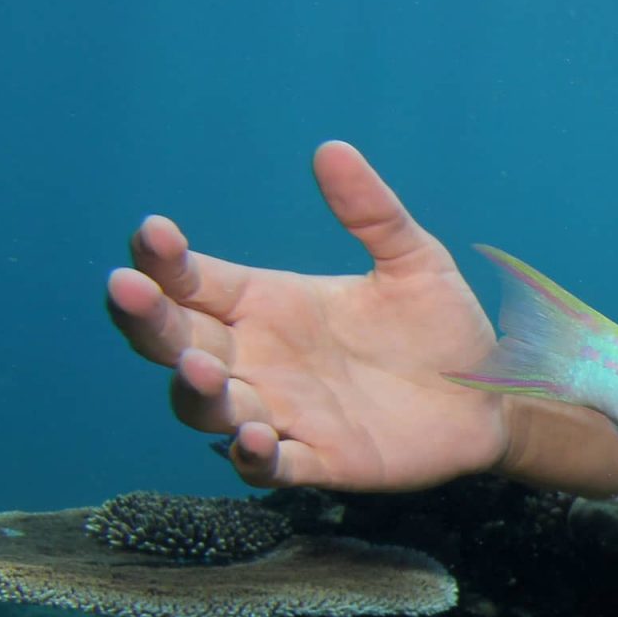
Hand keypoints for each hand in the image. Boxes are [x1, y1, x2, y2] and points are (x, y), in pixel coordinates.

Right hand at [105, 141, 507, 491]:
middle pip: (174, 340)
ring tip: (200, 365)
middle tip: (127, 289)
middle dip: (144, 317)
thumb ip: (372, 212)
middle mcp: (259, 358)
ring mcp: (282, 411)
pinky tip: (254, 438)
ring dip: (194, 389)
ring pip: (206, 407)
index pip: (191, 281)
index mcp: (267, 303)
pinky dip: (253, 457)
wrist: (490, 396)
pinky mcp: (319, 460)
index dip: (162, 260)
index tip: (154, 233)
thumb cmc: (440, 326)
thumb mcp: (413, 260)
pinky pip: (269, 467)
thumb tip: (332, 149)